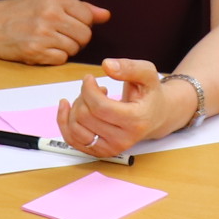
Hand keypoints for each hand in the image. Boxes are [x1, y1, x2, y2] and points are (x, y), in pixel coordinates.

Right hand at [0, 0, 107, 64]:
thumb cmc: (19, 12)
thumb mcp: (47, 0)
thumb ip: (79, 7)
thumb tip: (106, 15)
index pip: (88, 16)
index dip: (82, 24)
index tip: (69, 24)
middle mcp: (50, 13)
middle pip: (84, 35)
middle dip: (76, 39)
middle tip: (59, 36)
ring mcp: (42, 33)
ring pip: (74, 49)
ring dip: (65, 49)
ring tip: (48, 41)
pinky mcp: (35, 51)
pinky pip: (61, 60)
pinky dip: (54, 58)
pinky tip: (41, 49)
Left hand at [65, 58, 182, 154]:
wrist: (154, 117)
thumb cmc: (149, 94)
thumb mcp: (147, 74)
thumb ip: (129, 67)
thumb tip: (107, 65)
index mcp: (136, 121)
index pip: (99, 107)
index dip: (88, 89)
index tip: (89, 78)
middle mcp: (123, 140)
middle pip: (85, 116)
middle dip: (83, 96)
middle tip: (93, 89)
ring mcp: (110, 149)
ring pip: (75, 128)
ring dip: (75, 108)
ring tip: (88, 100)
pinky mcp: (100, 152)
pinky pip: (71, 139)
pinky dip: (64, 122)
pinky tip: (68, 107)